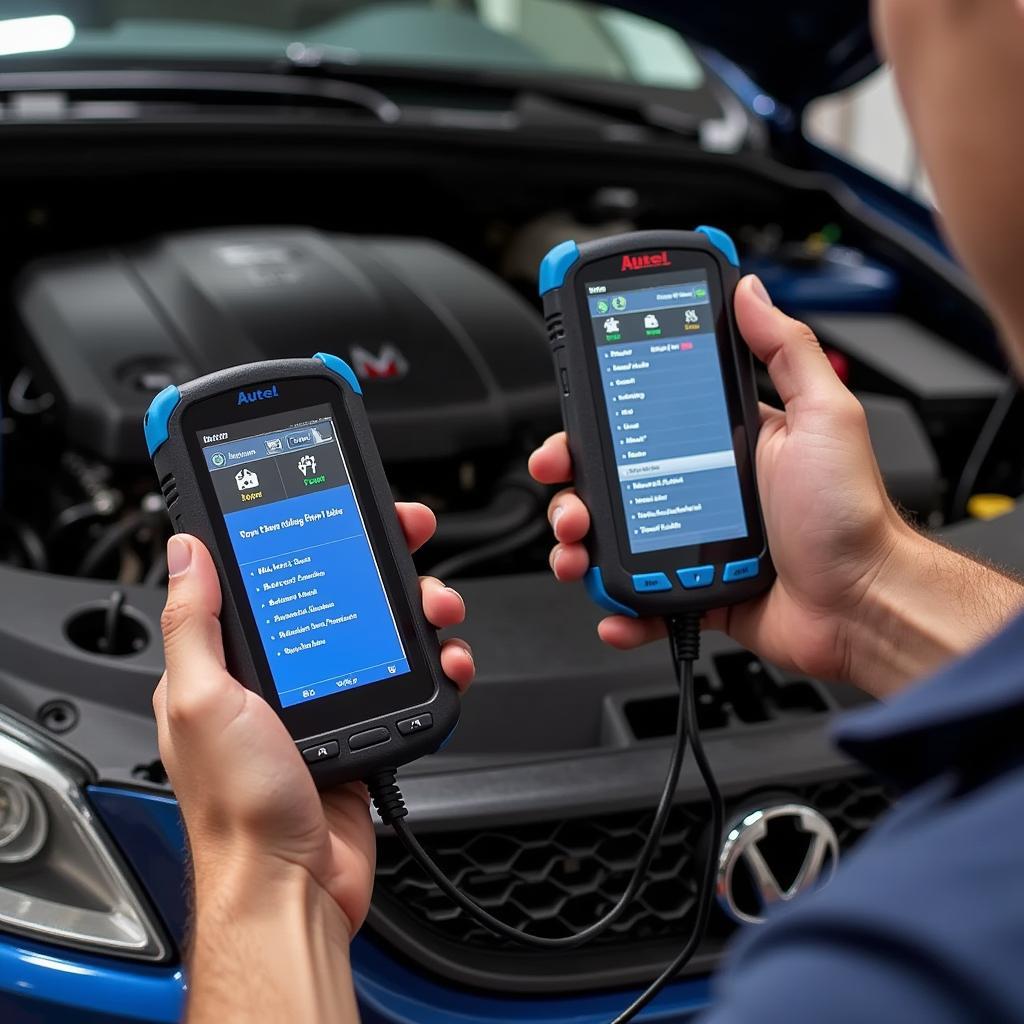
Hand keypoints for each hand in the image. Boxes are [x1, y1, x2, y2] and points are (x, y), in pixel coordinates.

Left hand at [153, 503, 473, 938]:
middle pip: (340, 591)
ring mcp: (329, 699)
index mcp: (231, 664)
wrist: (292, 885)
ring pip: (385, 629)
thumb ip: (195, 624)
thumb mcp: (199, 702)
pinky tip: (446, 658)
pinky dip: (438, 661)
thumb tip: (188, 550)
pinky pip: (411, 677)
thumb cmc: (238, 807)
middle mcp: (281, 676)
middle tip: (409, 535)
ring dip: (420, 606)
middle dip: (381, 558)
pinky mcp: (366, 724)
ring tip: (438, 605)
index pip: (271, 575)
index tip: (337, 504)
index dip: (306, 533)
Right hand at [531, 276, 1022, 695]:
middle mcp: (699, 487)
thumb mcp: (824, 415)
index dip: (599, 418)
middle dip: (573, 484)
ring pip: (612, 538)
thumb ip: (786, 350)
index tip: (574, 417)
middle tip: (566, 486)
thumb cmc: (848, 514)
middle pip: (612, 479)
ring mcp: (692, 541)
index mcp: (722, 442)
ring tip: (578, 551)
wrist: (862, 605)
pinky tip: (615, 606)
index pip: (644, 419)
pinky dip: (618, 605)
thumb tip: (750, 292)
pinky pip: (640, 596)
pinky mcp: (693, 589)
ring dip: (578, 544)